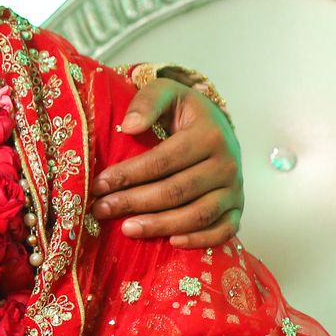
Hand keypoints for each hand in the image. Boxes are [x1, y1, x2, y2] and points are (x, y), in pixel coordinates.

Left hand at [92, 76, 243, 248]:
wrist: (216, 125)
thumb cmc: (183, 111)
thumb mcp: (166, 92)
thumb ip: (147, 102)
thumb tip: (128, 127)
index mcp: (209, 134)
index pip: (163, 160)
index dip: (128, 174)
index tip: (99, 184)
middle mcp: (228, 163)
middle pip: (176, 191)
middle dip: (134, 202)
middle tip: (101, 209)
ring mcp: (235, 188)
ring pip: (198, 214)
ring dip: (160, 225)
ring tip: (126, 228)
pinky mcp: (237, 207)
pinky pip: (224, 230)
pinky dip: (200, 240)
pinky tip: (172, 242)